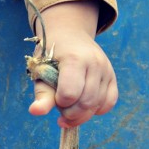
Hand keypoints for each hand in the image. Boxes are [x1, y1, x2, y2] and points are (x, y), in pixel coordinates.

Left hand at [28, 0, 117, 127]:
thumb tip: (35, 112)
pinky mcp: (112, 76)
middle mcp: (94, 63)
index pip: (70, 93)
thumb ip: (41, 93)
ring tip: (69, 104)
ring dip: (81, 113)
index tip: (53, 96)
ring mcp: (106, 69)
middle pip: (86, 103)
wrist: (69, 34)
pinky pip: (109, 102)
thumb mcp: (41, 69)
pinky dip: (96, 110)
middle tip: (60, 104)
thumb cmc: (51, 53)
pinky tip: (83, 106)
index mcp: (74, 58)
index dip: (59, 102)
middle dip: (70, 112)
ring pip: (98, 105)